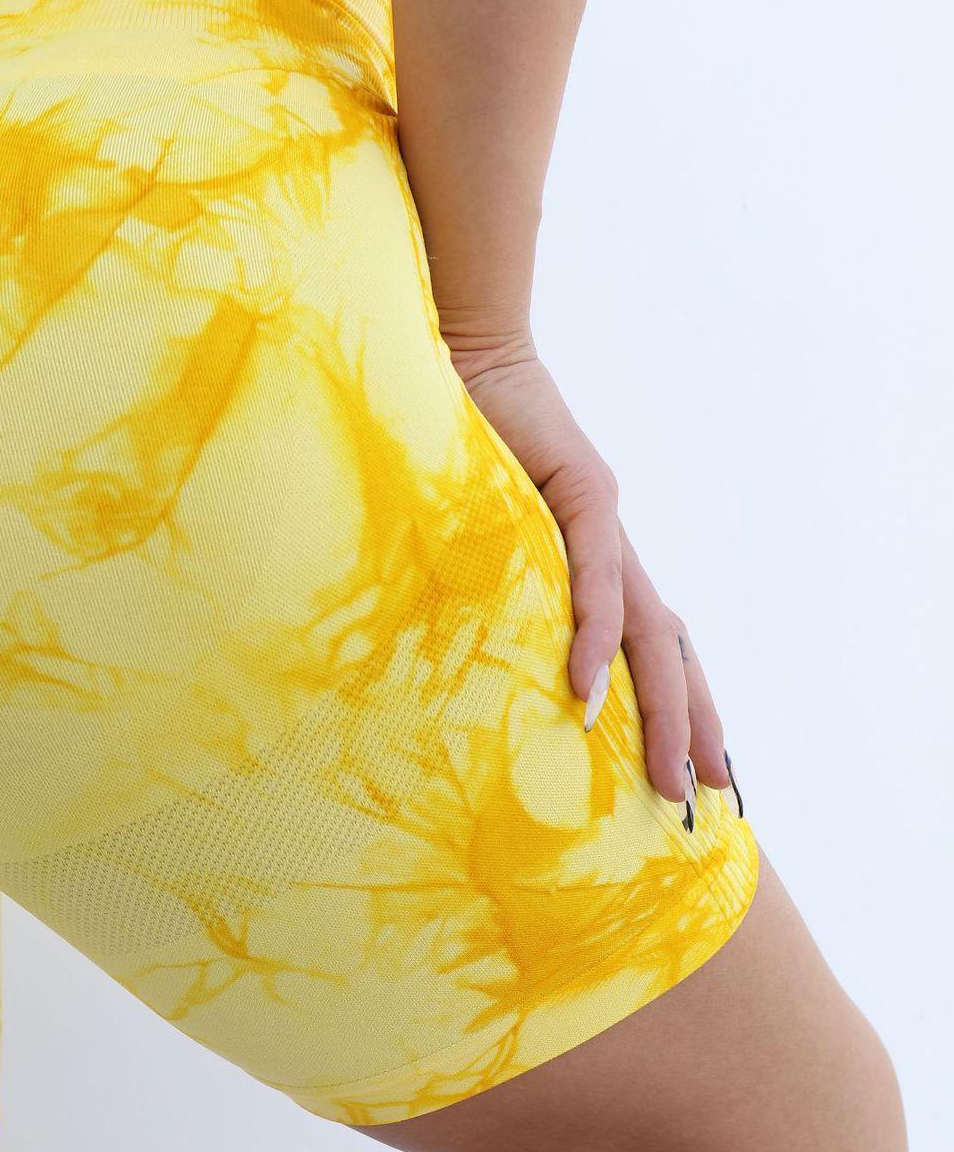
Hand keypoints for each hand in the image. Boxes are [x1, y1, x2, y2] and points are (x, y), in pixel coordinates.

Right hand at [444, 336, 733, 813]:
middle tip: (698, 802)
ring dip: (662, 708)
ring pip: (651, 631)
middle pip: (671, 651)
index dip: (679, 706)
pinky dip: (595, 641)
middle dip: (691, 729)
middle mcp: (613, 546)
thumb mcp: (473, 531)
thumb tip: (452, 651)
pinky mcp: (582, 491)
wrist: (464, 349)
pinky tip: (588, 694)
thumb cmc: (454, 437)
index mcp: (593, 557)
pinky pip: (596, 580)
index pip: (653, 643)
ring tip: (664, 773)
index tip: (695, 773)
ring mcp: (603, 519)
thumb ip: (482, 582)